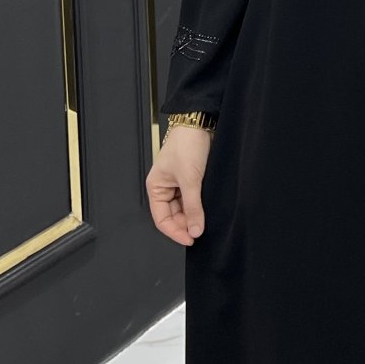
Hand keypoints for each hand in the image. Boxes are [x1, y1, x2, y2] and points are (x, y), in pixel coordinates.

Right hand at [146, 127, 211, 246]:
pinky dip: (200, 206)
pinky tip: (208, 210)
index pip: (162, 219)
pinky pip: (194, 199)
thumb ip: (193, 207)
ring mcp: (179, 184)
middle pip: (174, 216)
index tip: (191, 239)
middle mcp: (165, 187)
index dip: (175, 231)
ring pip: (185, 209)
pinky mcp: (193, 179)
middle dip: (186, 224)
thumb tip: (195, 230)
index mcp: (156, 187)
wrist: (201, 124)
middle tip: (201, 231)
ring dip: (194, 216)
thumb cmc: (186, 144)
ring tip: (206, 221)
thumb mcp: (190, 179)